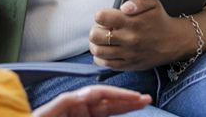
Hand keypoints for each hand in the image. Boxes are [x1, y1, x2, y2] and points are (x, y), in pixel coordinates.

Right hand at [32, 85, 151, 116]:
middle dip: (127, 99)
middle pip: (107, 101)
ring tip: (134, 98)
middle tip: (147, 98)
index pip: (109, 109)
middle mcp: (78, 109)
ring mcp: (68, 105)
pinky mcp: (58, 104)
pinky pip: (78, 97)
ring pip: (96, 95)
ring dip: (116, 95)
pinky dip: (93, 95)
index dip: (127, 105)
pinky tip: (107, 96)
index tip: (144, 103)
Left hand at [89, 0, 192, 70]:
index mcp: (132, 22)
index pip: (101, 18)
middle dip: (96, 29)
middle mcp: (128, 39)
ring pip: (98, 51)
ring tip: (102, 40)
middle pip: (96, 35)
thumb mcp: (153, 4)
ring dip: (95, 44)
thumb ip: (137, 1)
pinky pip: (106, 64)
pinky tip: (106, 51)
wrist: (176, 42)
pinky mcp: (129, 65)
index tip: (105, 16)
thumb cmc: (161, 21)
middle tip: (102, 28)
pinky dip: (100, 58)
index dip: (100, 15)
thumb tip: (123, 7)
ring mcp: (128, 54)